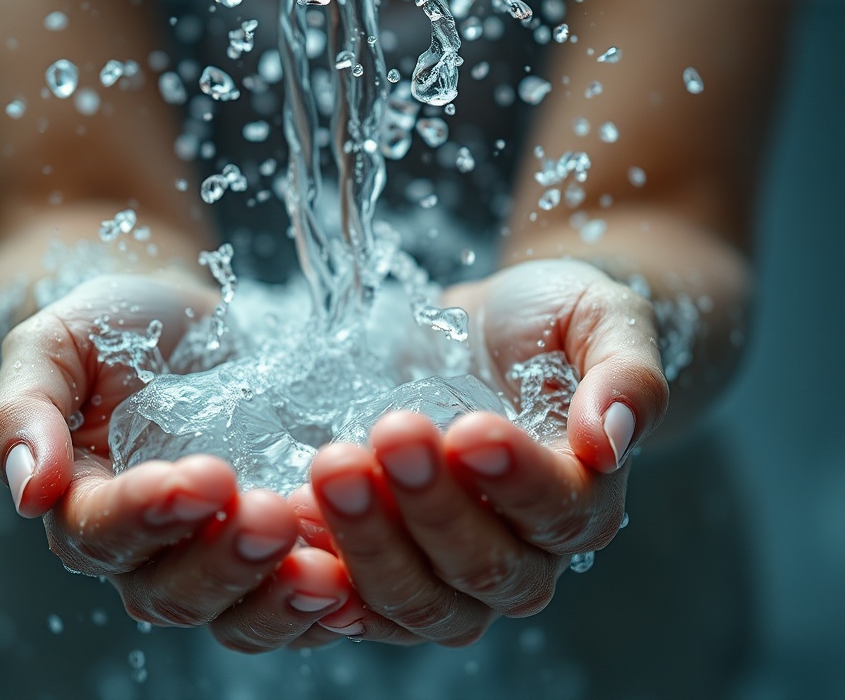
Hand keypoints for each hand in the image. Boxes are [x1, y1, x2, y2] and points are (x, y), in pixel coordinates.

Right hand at [0, 273, 350, 650]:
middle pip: (171, 592)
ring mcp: (211, 559)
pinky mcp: (270, 555)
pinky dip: (323, 604)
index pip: (101, 533)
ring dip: (276, 599)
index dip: (147, 515)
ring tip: (325, 573)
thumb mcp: (53, 347)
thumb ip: (23, 410)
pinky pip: (290, 601)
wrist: (182, 327)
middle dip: (222, 561)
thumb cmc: (112, 331)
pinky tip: (357, 585)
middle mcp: (144, 553)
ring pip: (234, 614)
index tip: (201, 478)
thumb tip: (26, 489)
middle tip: (269, 516)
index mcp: (83, 507)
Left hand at [292, 259, 668, 644]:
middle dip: (429, 506)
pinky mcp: (395, 568)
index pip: (559, 511)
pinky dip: (326, 573)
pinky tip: (293, 524)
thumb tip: (614, 438)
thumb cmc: (550, 324)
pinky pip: (360, 599)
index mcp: (583, 500)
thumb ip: (626, 373)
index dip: (516, 478)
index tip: (470, 431)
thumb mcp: (601, 320)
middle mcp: (526, 556)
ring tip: (331, 468)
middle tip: (388, 434)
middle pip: (482, 567)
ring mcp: (455, 575)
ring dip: (368, 542)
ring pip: (418, 598)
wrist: (491, 333)